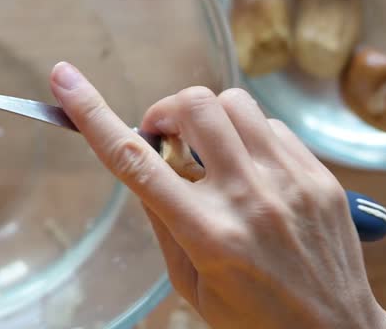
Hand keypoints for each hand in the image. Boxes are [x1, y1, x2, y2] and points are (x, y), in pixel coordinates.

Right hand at [49, 62, 385, 328]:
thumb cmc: (254, 318)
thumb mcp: (189, 285)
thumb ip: (163, 222)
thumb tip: (147, 167)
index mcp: (206, 234)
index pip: (135, 161)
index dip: (93, 115)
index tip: (66, 80)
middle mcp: (249, 199)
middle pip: (194, 107)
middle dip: (167, 112)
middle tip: (166, 139)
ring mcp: (290, 182)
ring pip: (234, 103)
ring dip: (208, 117)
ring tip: (210, 151)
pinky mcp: (319, 176)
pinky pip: (271, 125)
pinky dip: (248, 135)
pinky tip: (248, 167)